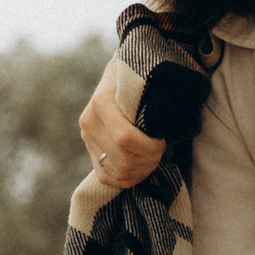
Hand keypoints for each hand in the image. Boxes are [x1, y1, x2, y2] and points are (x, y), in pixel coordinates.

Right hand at [79, 58, 165, 190]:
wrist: (122, 76)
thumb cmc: (142, 79)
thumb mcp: (148, 81)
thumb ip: (154, 98)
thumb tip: (166, 119)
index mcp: (101, 102)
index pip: (125, 138)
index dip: (150, 146)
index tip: (162, 138)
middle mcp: (89, 121)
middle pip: (123, 159)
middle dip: (149, 160)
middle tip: (160, 149)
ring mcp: (87, 138)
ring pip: (117, 171)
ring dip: (141, 170)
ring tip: (152, 157)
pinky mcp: (91, 151)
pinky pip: (107, 177)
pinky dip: (128, 178)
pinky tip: (140, 167)